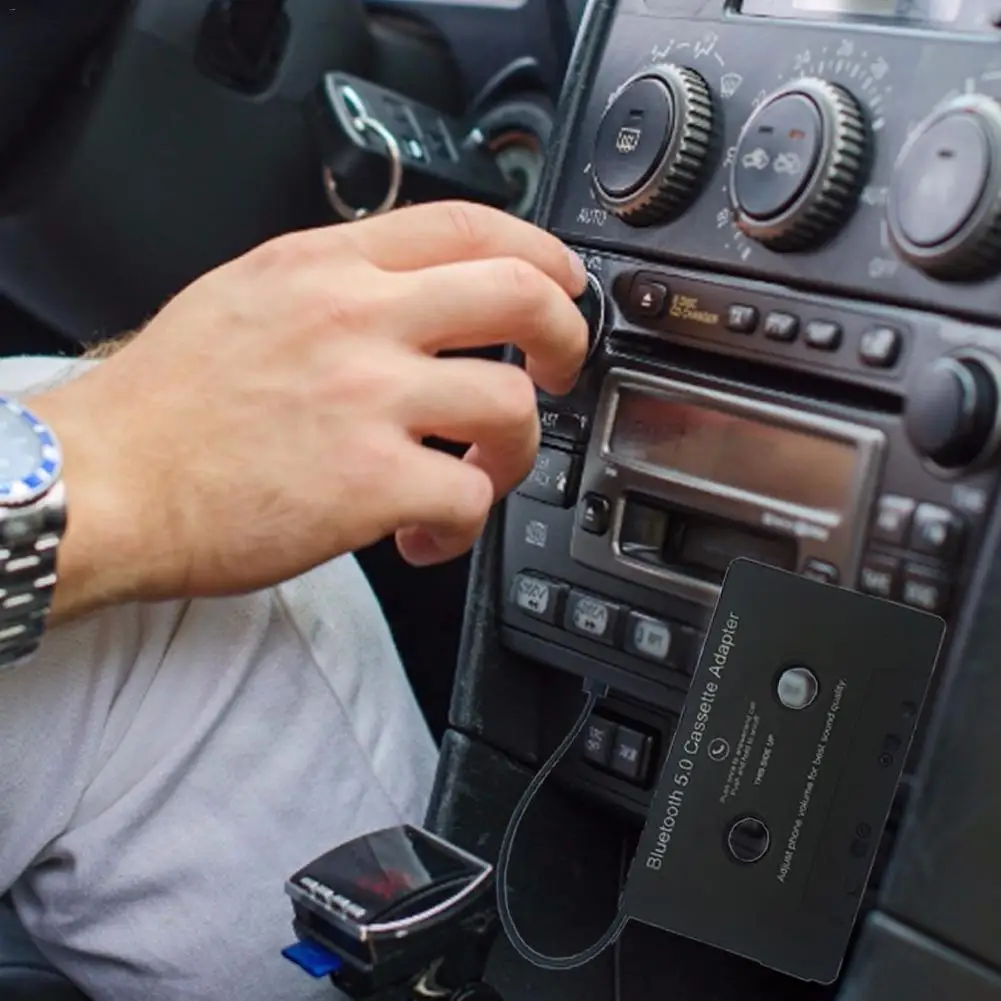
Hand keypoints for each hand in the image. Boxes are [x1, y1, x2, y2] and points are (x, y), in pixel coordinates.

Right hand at [28, 201, 588, 620]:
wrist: (107, 483)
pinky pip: (470, 498)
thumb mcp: (248, 296)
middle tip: (557, 371)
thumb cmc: (166, 403)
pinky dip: (462, 525)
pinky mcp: (370, 483)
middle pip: (520, 295)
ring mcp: (367, 400)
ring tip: (476, 474)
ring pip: (512, 405)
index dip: (539, 250)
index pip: (468, 223)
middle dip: (566, 336)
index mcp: (325, 266)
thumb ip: (335, 284)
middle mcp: (355, 319)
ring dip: (515, 450)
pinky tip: (424, 534)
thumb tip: (411, 295)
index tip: (559, 283)